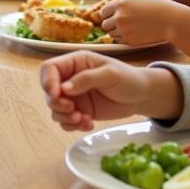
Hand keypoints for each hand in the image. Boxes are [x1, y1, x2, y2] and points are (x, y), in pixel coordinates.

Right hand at [40, 51, 172, 131]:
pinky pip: (66, 121)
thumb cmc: (128, 79)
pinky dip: (73, 125)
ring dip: (65, 117)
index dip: (48, 82)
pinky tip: (89, 124)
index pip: (49, 69)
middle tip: (73, 111)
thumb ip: (87, 79)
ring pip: (55, 108)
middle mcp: (70, 79)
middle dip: (57, 104)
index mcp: (75, 62)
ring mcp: (74, 96)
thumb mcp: (110, 74)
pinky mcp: (79, 111)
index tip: (57, 96)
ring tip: (83, 119)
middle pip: (48, 91)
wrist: (141, 96)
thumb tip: (64, 88)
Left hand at [99, 0, 180, 46]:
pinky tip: (135, 34)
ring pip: (111, 34)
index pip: (103, 12)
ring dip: (117, 32)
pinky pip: (119, 41)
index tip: (113, 17)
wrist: (172, 21)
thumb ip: (124, 4)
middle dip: (111, 25)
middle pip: (105, 25)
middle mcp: (119, 16)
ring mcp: (123, 29)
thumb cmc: (158, 8)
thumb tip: (112, 10)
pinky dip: (124, 39)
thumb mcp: (138, 0)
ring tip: (131, 28)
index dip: (108, 15)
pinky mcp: (129, 40)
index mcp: (121, 3)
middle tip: (121, 25)